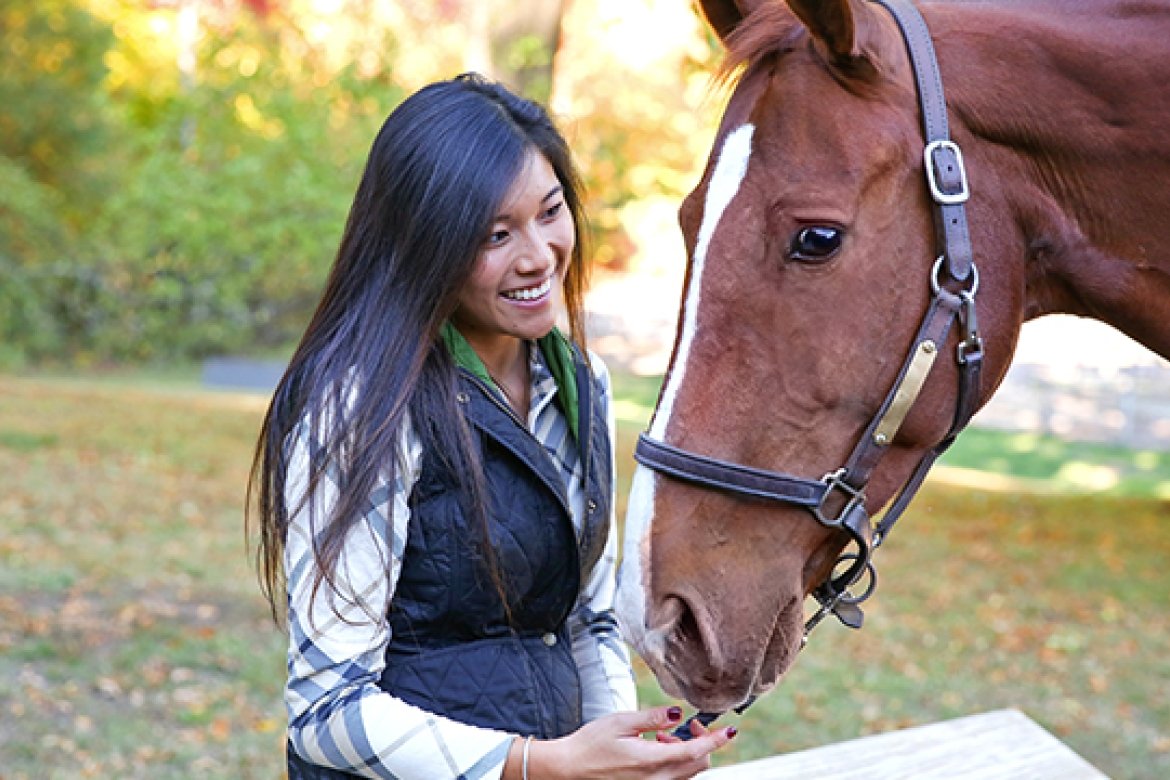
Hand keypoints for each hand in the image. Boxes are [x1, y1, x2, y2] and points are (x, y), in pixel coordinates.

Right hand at [516, 705, 736, 779]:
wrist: (570, 769)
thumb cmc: (591, 744)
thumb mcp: (621, 722)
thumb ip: (653, 718)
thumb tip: (678, 714)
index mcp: (651, 761)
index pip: (695, 751)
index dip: (716, 739)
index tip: (729, 730)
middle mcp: (656, 779)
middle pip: (697, 764)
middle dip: (700, 742)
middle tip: (683, 725)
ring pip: (687, 773)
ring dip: (686, 752)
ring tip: (662, 736)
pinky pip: (674, 777)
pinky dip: (674, 762)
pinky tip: (655, 748)